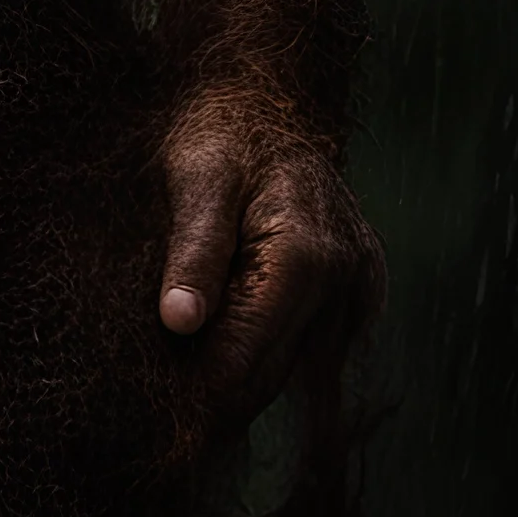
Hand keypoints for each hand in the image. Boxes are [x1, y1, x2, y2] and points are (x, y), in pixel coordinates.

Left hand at [157, 96, 381, 429]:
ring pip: (298, 368)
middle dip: (219, 397)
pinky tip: (229, 352)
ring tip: (184, 392)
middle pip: (274, 372)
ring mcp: (362, 289)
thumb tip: (178, 323)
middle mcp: (345, 282)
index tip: (153, 421)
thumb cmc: (222, 130)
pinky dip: (275, 353)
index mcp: (305, 257)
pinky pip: (318, 347)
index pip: (247, 358)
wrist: (268, 94)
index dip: (198, 394)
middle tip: (159, 422)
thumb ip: (193, 250)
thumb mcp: (196, 177)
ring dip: (248, 377)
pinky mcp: (364, 290)